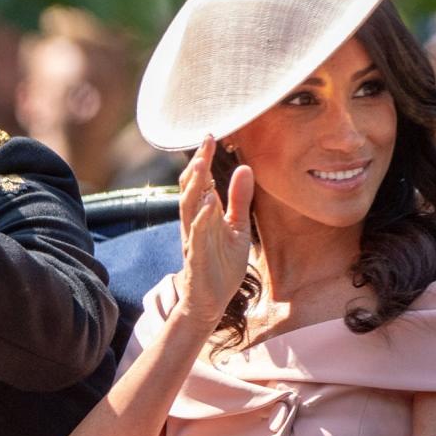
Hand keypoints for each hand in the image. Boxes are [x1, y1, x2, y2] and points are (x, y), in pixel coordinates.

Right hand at [175, 135, 254, 328]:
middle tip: (205, 142)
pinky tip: (209, 204)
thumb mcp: (237, 227)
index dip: (204, 159)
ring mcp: (194, 238)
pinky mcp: (197, 255)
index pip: (202, 180)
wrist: (211, 299)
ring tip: (201, 164)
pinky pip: (196, 234)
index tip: (211, 136)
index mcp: (204, 213)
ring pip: (189, 207)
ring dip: (195, 186)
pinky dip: (202, 218)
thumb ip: (240, 200)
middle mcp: (195, 222)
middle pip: (192, 188)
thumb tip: (246, 168)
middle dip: (197, 165)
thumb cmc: (222, 263)